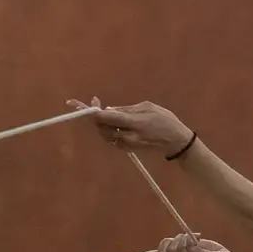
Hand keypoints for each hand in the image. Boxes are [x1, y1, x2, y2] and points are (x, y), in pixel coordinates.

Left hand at [67, 97, 193, 155]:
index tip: (75, 105)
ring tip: (104, 109)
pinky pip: (111, 138)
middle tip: (93, 102)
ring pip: (104, 134)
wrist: (177, 142)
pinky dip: (108, 129)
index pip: (105, 118)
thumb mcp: (148, 107)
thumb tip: (108, 112)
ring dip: (101, 122)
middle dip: (94, 115)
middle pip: (101, 127)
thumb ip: (126, 109)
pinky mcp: (127, 149)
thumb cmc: (166, 120)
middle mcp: (127, 136)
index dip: (89, 112)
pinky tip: (114, 121)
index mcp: (133, 123)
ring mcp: (127, 144)